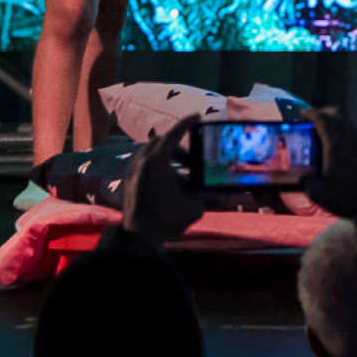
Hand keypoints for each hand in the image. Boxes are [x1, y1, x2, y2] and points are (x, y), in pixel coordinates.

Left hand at [123, 115, 206, 245]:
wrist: (138, 238)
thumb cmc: (166, 219)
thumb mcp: (194, 206)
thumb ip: (210, 195)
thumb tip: (227, 194)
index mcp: (156, 161)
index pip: (173, 134)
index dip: (187, 124)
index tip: (197, 117)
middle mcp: (142, 161)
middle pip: (161, 142)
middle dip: (179, 145)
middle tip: (194, 156)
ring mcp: (133, 170)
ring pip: (152, 153)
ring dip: (168, 157)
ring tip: (184, 172)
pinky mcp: (129, 181)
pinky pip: (145, 164)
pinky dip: (158, 165)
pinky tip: (170, 182)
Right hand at [298, 106, 356, 224]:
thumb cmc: (347, 199)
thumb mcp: (318, 195)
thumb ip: (306, 182)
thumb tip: (302, 176)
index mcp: (336, 145)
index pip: (323, 119)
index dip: (311, 113)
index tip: (304, 113)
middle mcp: (351, 140)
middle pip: (338, 115)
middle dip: (325, 113)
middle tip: (315, 119)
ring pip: (349, 125)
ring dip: (338, 125)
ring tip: (328, 138)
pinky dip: (347, 137)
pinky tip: (344, 154)